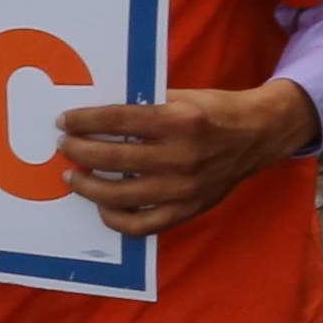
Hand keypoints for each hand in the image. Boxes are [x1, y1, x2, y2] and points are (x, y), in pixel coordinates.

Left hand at [53, 81, 313, 237]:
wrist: (258, 136)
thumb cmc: (216, 111)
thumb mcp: (183, 97)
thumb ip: (145, 107)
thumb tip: (97, 117)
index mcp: (180, 121)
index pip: (117, 120)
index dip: (84, 121)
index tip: (64, 121)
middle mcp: (181, 157)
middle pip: (112, 158)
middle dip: (79, 151)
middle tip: (65, 146)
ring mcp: (184, 189)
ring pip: (119, 195)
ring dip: (87, 185)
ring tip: (73, 176)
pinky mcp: (187, 210)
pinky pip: (141, 224)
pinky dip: (115, 218)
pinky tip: (103, 204)